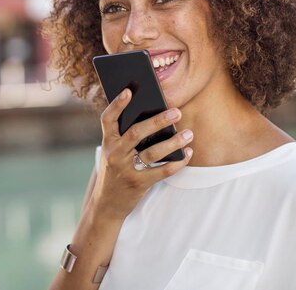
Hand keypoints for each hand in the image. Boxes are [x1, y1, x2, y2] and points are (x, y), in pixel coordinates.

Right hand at [92, 88, 193, 219]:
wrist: (107, 204)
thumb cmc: (114, 171)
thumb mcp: (113, 153)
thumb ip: (125, 137)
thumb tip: (154, 116)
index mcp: (107, 142)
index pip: (108, 119)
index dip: (117, 104)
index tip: (129, 90)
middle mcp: (114, 154)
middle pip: (136, 133)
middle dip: (158, 121)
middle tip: (176, 112)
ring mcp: (125, 169)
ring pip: (152, 152)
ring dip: (173, 141)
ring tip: (189, 133)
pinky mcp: (138, 184)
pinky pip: (161, 171)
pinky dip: (177, 162)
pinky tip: (187, 153)